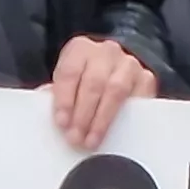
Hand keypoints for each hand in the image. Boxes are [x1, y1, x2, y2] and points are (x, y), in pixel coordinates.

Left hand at [48, 36, 156, 151]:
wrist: (114, 73)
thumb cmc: (82, 83)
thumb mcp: (66, 84)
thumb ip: (55, 95)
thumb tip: (43, 107)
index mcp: (80, 49)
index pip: (70, 72)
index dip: (64, 99)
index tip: (61, 122)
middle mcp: (106, 51)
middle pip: (93, 82)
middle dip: (83, 114)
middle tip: (75, 137)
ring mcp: (128, 63)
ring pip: (116, 90)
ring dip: (102, 119)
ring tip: (92, 140)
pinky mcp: (146, 78)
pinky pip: (138, 98)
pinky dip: (125, 117)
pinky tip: (116, 132)